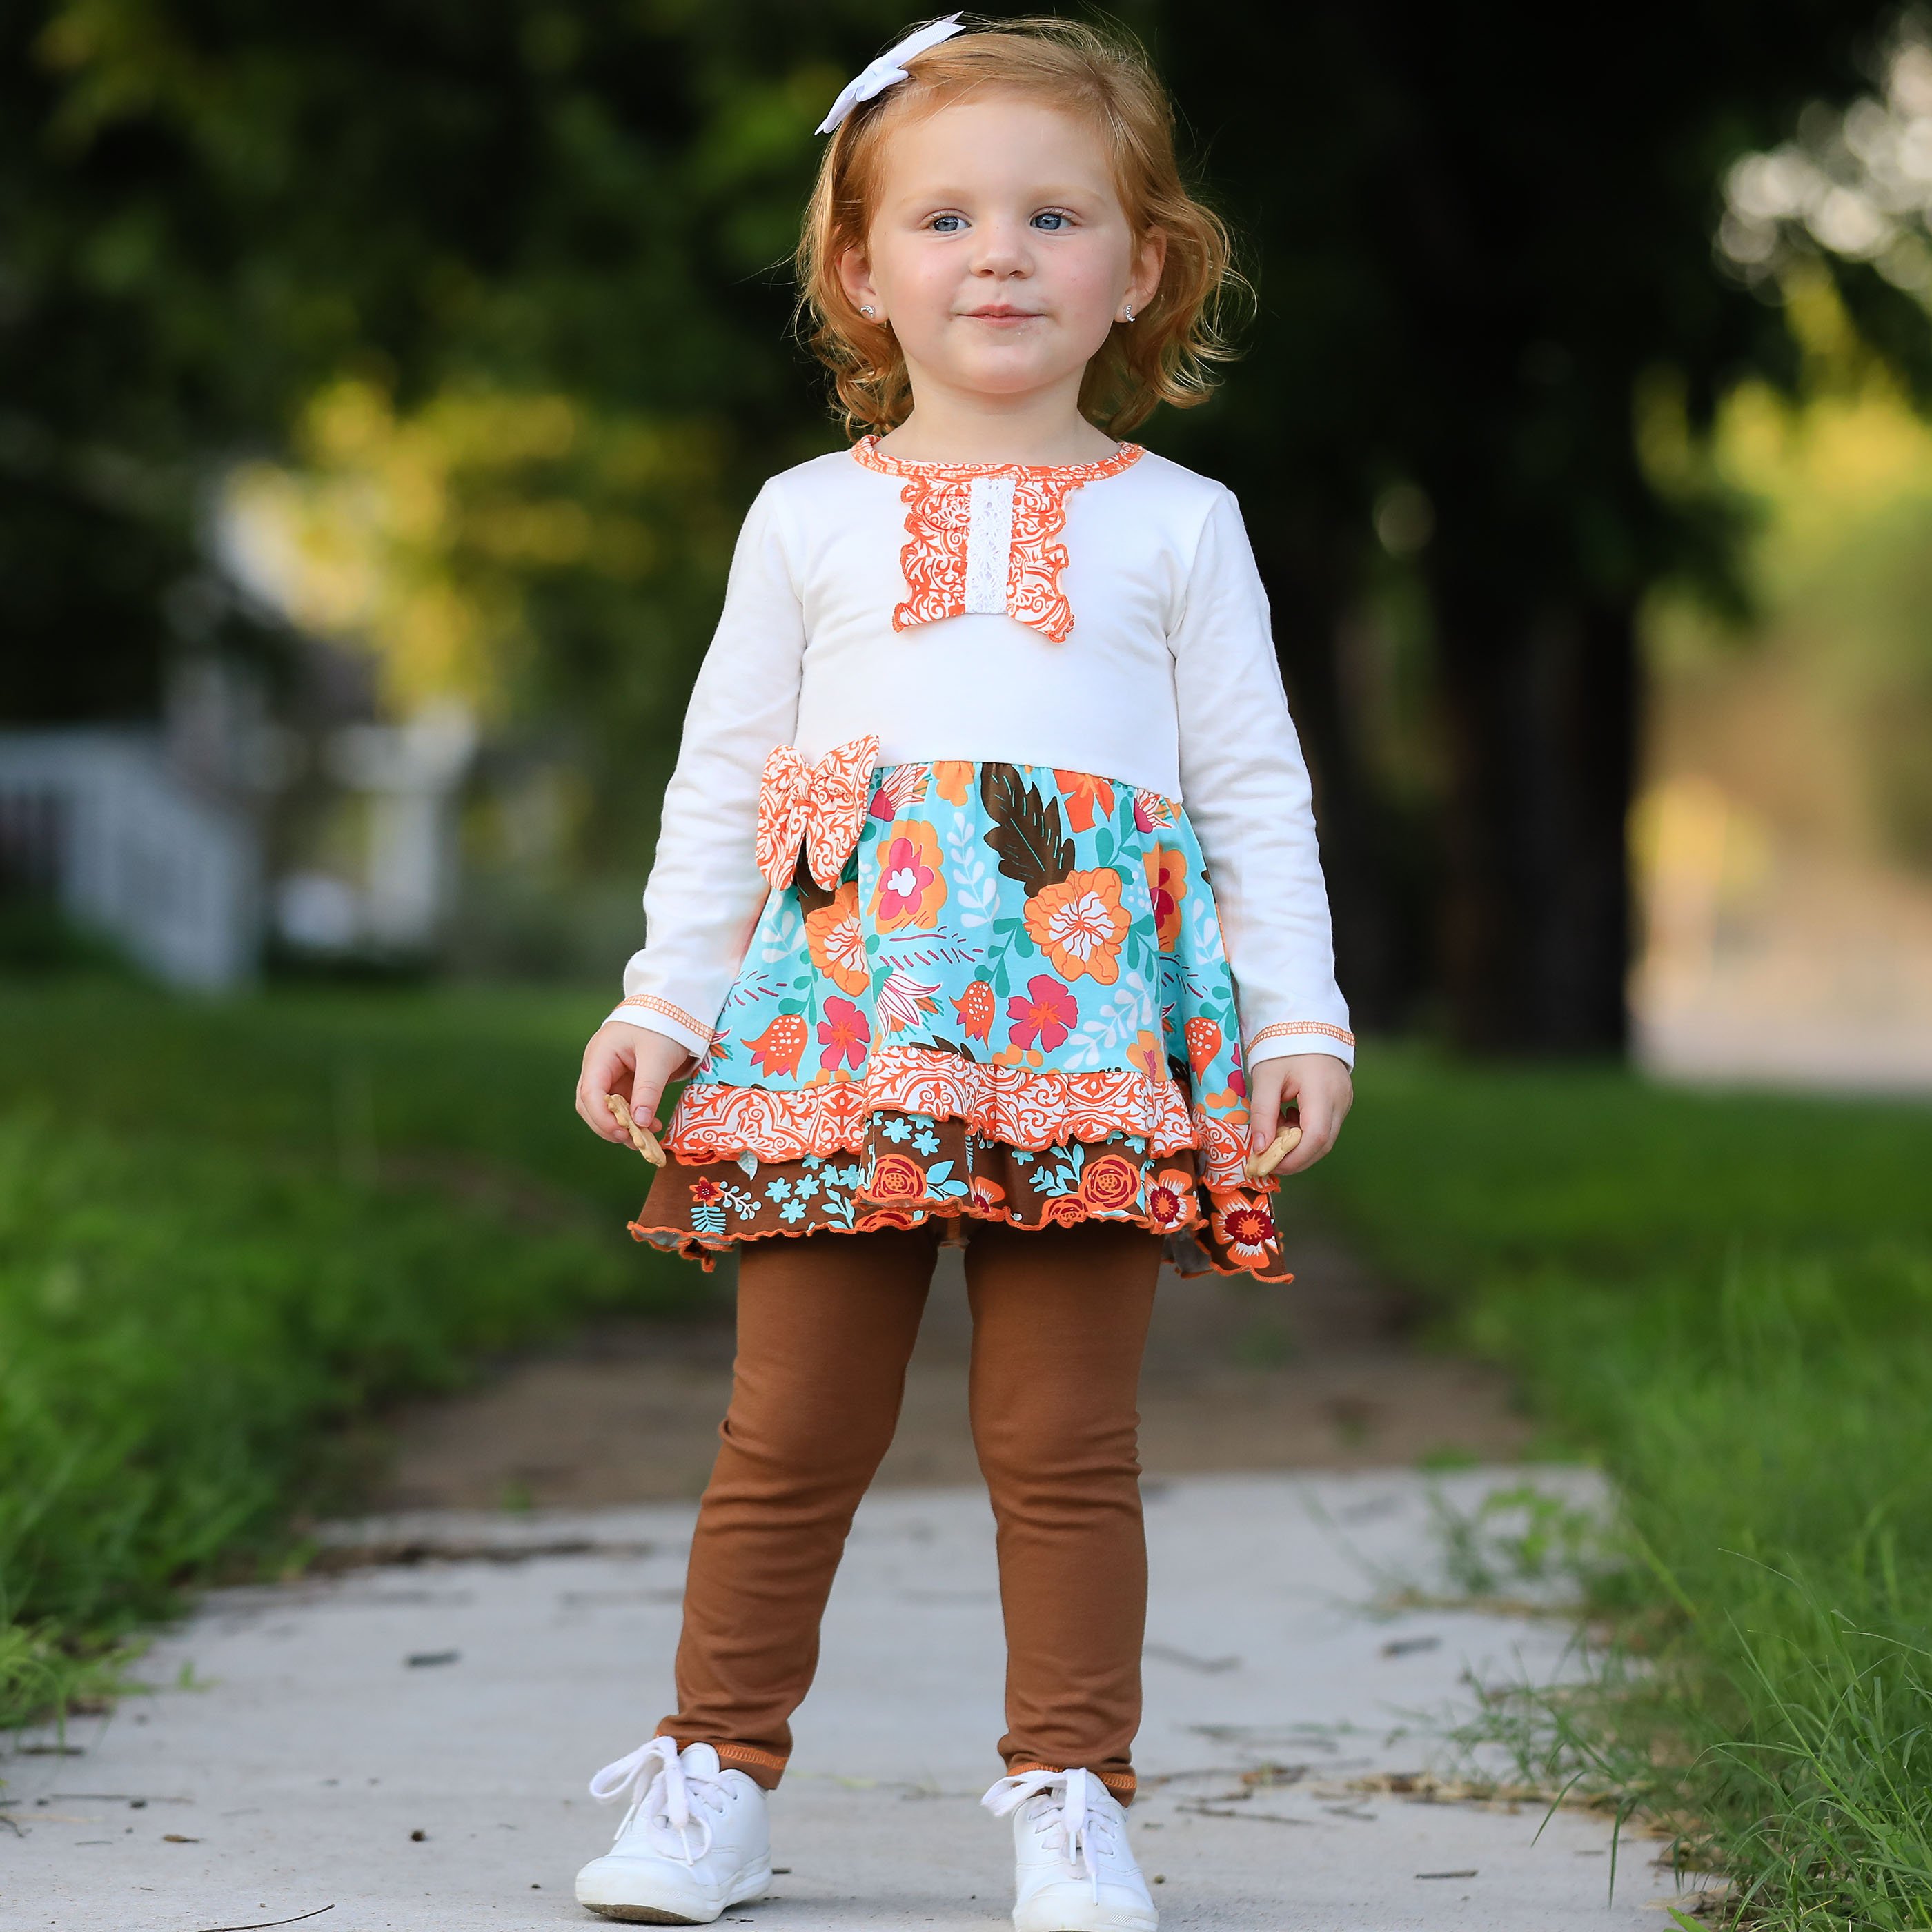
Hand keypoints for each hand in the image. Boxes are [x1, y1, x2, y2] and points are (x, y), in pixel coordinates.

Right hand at [575, 1022, 691, 1145]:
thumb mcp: (658, 1056)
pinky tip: (652, 1127)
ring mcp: (609, 1074)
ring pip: (605, 1109)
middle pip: (591, 1105)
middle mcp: (599, 1066)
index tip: (624, 1133)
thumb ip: (649, 1089)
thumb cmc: (664, 1025)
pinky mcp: (623, 1081)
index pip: (590, 1093)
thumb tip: (641, 1123)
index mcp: (600, 1055)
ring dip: (622, 1126)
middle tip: (636, 1142)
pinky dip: (633, 1119)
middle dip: (610, 1127)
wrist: (673, 1008)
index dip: (602, 1117)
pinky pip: (621, 1105)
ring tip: (647, 1139)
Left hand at [1245, 1052, 1352, 1178]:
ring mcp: (1345, 1100)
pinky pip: (1327, 1126)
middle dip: (1295, 1157)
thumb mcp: (1266, 1078)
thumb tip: (1260, 1149)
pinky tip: (1288, 1119)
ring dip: (1299, 1145)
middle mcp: (1340, 1099)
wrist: (1305, 1023)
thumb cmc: (1283, 1047)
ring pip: (1326, 1138)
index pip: (1315, 1137)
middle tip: (1268, 1158)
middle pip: (1323, 1144)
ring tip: (1275, 1131)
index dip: (1294, 1158)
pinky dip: (1306, 1132)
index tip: (1269, 1163)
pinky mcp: (1342, 1100)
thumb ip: (1262, 1114)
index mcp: (1322, 1091)